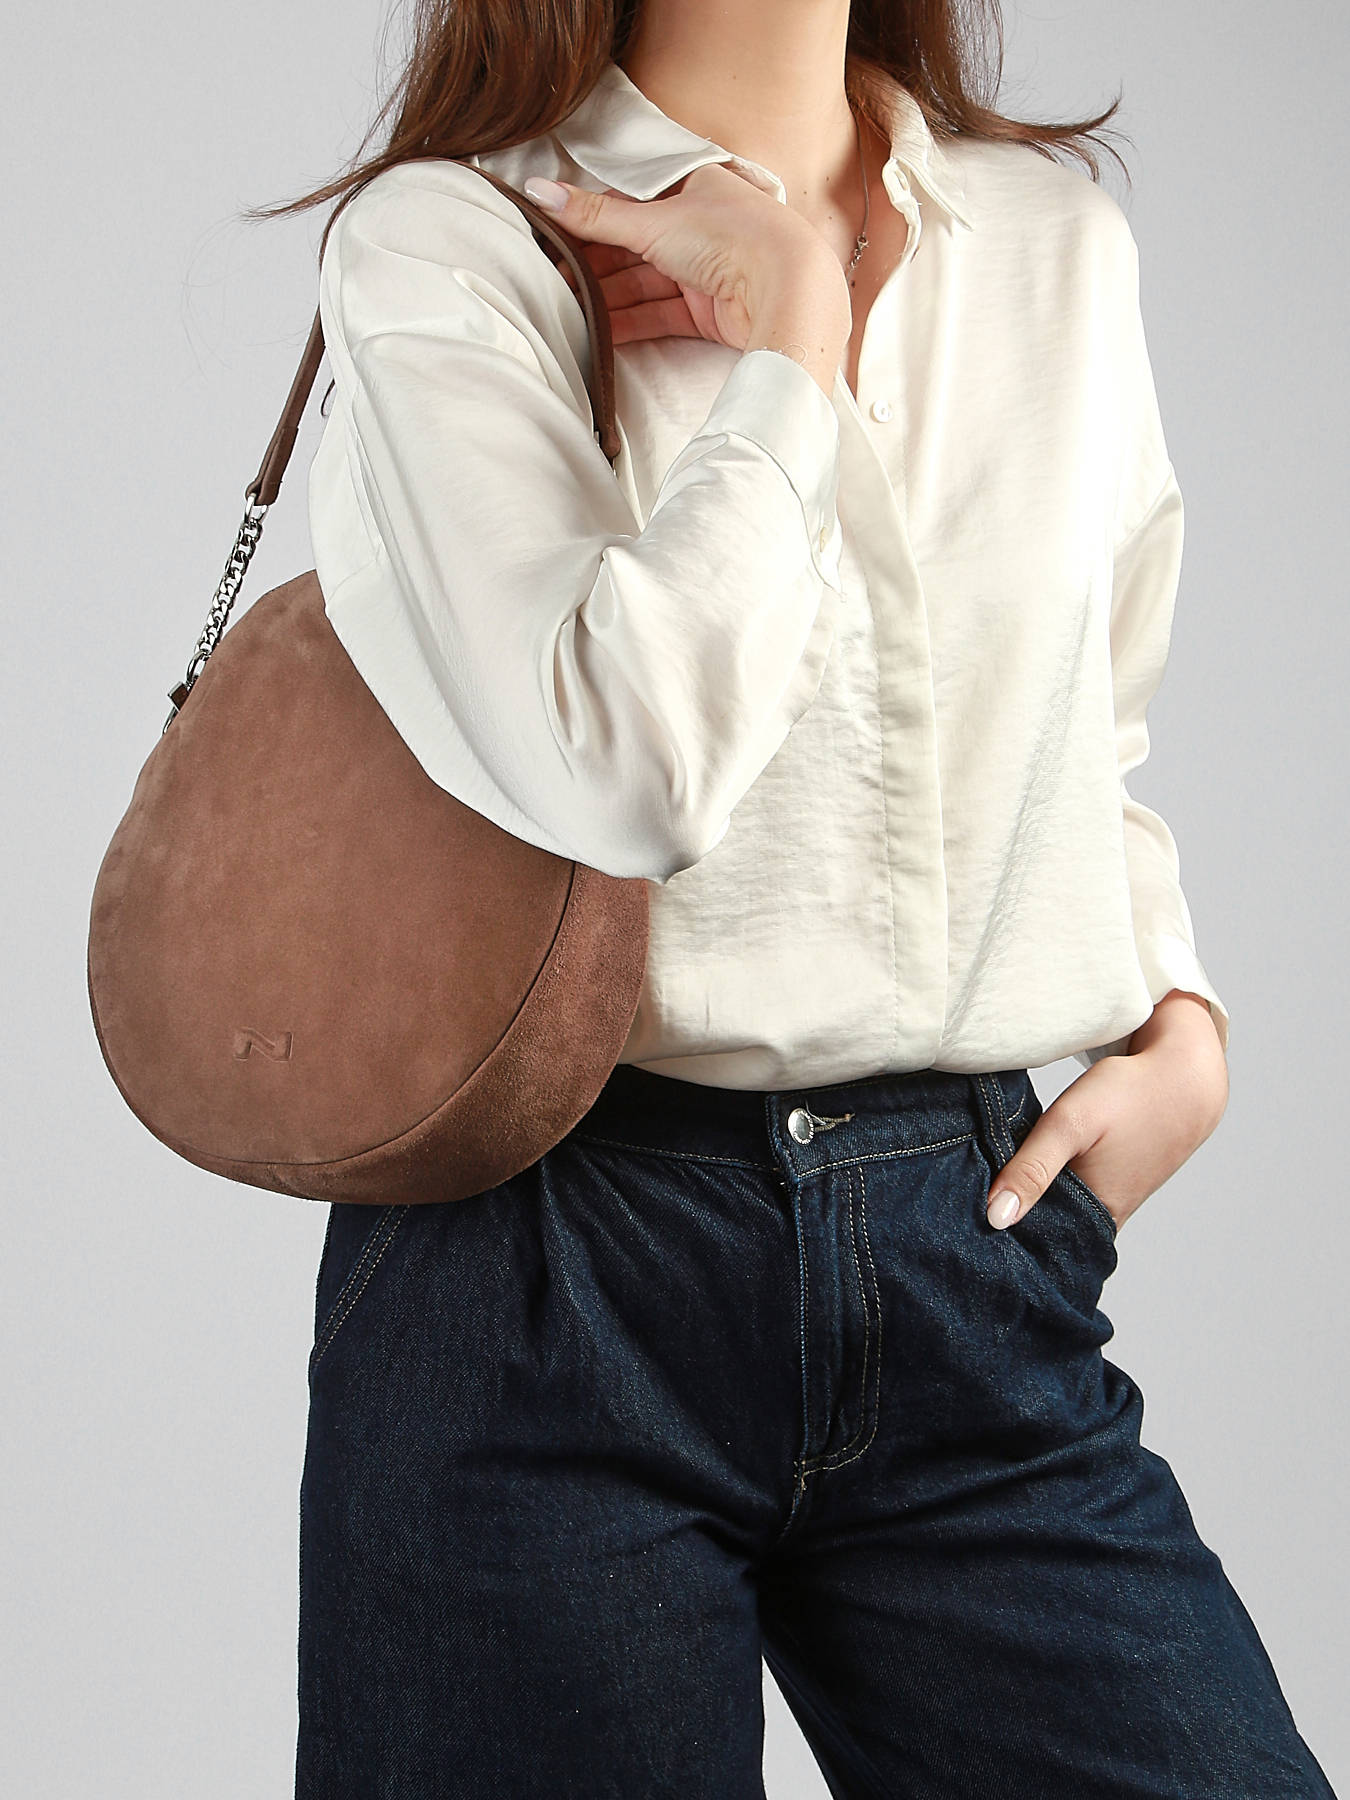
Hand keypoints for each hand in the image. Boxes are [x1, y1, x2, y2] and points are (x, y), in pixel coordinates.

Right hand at [523, 164, 850, 356]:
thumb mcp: (652, 220)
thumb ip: (593, 215)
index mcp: (694, 187)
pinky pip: (660, 314)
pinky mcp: (709, 311)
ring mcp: (706, 271)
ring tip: (565, 308)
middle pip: (633, 247)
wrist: (787, 288)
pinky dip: (630, 321)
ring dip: (606, 297)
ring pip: (644, 284)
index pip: (628, 203)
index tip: (551, 238)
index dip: (588, 221)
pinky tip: (598, 330)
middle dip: (593, 266)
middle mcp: (701, 227)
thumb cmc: (731, 236)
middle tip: (551, 280)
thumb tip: (538, 191)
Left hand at [985, 991, 1228, 1233]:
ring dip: (1026, 1200)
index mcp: (1096, 1217)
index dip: (999, 1239)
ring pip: (1055, 1212)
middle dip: (1007, 1221)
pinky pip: (1068, 1196)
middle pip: (1043, 1232)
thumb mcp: (1071, 1123)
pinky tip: (1020, 1170)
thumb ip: (1032, 1168)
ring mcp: (1110, 1204)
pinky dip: (1045, 1186)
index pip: (1034, 1245)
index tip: (962, 1228)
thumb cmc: (1128, 1096)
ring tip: (983, 1187)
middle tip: (962, 1209)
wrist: (1184, 1077)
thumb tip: (995, 1219)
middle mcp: (1104, 1220)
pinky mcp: (1111, 1186)